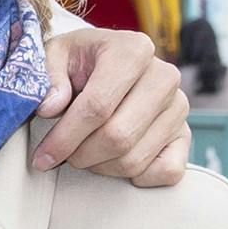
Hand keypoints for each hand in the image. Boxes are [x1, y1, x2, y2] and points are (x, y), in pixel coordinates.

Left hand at [33, 27, 193, 186]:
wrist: (106, 65)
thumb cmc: (78, 64)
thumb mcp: (54, 57)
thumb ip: (47, 77)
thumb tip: (51, 107)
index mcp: (133, 50)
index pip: (97, 106)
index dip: (64, 138)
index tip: (42, 158)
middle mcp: (164, 76)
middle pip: (117, 137)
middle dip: (81, 155)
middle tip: (65, 154)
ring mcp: (178, 107)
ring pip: (135, 160)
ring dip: (101, 167)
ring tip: (86, 152)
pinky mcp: (185, 134)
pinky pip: (167, 172)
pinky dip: (136, 177)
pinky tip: (115, 162)